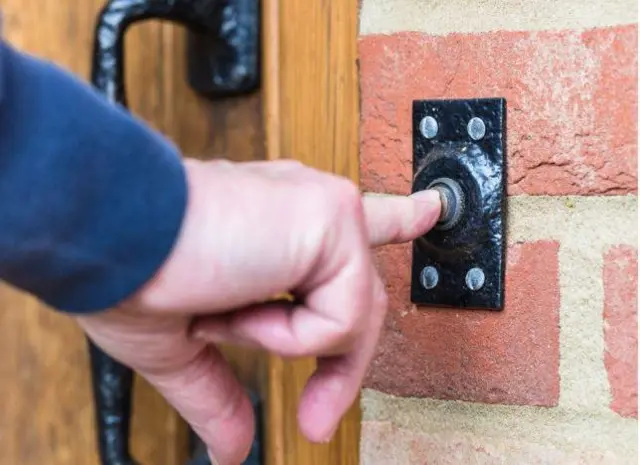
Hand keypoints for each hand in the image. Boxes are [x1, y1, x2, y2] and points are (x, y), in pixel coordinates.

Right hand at [76, 158, 440, 464]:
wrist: (107, 236)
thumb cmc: (130, 272)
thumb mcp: (181, 348)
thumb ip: (220, 391)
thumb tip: (233, 446)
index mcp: (276, 227)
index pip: (349, 228)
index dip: (395, 218)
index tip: (428, 211)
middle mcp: (304, 210)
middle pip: (358, 298)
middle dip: (342, 367)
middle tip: (316, 419)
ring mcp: (324, 211)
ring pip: (351, 315)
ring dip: (282, 341)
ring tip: (223, 316)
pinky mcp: (332, 219)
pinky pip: (339, 316)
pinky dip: (286, 334)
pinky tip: (239, 304)